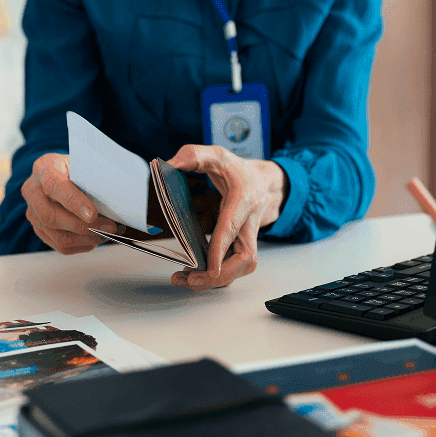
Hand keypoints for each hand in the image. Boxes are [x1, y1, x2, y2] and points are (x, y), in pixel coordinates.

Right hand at [21, 153, 116, 254]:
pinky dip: (80, 245)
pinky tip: (93, 239)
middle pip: (51, 215)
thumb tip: (114, 196)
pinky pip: (59, 245)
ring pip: (56, 235)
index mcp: (44, 168)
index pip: (53, 186)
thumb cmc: (76, 168)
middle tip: (108, 227)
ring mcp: (32, 212)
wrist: (62, 173)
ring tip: (104, 235)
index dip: (73, 202)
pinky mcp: (39, 228)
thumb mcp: (84, 164)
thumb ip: (92, 177)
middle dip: (82, 226)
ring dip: (84, 239)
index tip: (92, 214)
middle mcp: (33, 191)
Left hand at [167, 145, 286, 290]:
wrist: (266, 183)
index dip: (221, 250)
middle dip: (219, 275)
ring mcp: (248, 237)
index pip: (232, 228)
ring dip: (216, 280)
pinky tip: (195, 275)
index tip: (212, 269)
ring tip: (186, 280)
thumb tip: (170, 164)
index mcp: (244, 200)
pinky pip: (234, 267)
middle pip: (244, 259)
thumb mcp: (218, 156)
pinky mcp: (242, 246)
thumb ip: (195, 155)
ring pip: (240, 268)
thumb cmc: (241, 172)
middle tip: (190, 278)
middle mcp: (249, 223)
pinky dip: (216, 276)